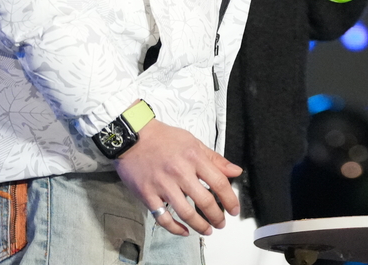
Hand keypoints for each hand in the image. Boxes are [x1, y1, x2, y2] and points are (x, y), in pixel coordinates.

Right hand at [114, 119, 242, 235]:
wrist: (132, 137)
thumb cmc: (163, 138)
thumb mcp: (193, 142)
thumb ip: (215, 159)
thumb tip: (235, 171)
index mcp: (193, 158)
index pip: (219, 183)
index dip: (230, 199)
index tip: (234, 209)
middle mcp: (179, 172)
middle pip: (204, 201)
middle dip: (217, 217)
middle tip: (221, 223)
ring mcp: (162, 185)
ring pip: (186, 213)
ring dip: (200, 226)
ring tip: (207, 230)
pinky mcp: (147, 194)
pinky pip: (163, 218)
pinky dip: (175, 228)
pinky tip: (184, 231)